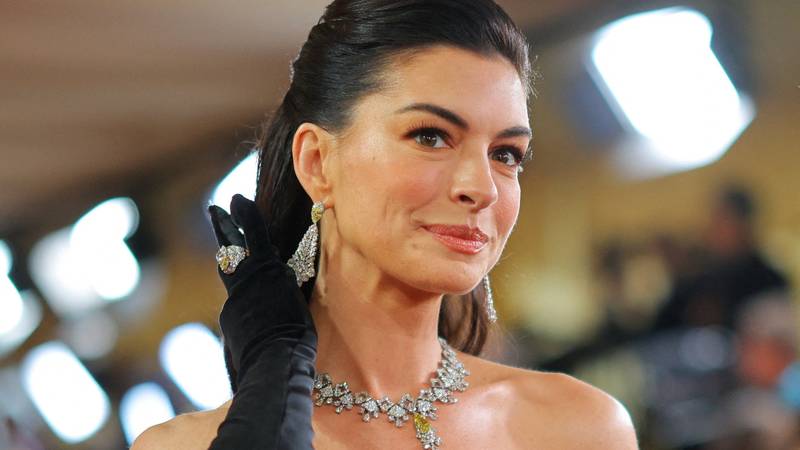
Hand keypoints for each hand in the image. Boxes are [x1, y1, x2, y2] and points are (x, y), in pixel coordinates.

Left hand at [208, 194, 316, 387]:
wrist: (273, 361)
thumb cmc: (296, 332)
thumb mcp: (296, 298)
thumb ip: (282, 281)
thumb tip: (275, 272)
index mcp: (267, 270)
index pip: (254, 234)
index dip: (246, 214)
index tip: (237, 197)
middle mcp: (246, 280)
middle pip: (231, 249)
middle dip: (224, 227)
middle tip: (214, 209)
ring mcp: (234, 299)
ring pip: (232, 275)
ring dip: (232, 261)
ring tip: (229, 249)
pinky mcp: (229, 317)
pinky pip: (236, 301)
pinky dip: (245, 300)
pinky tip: (253, 309)